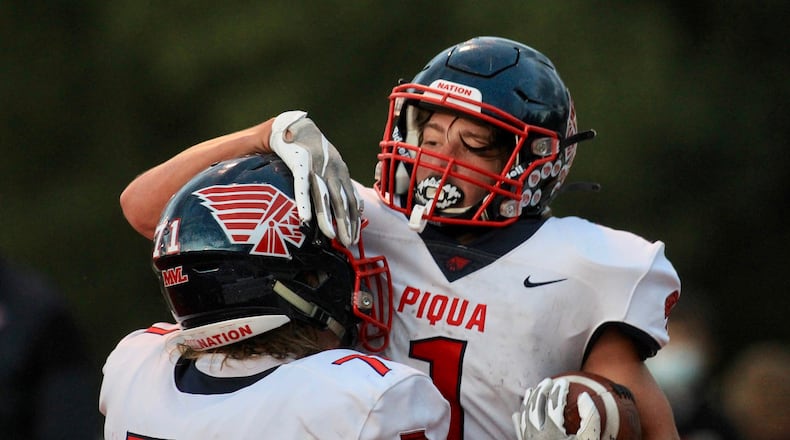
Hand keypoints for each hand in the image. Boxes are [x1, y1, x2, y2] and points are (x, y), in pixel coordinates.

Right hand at [269, 110, 360, 245]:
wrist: (294, 126)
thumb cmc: (312, 150)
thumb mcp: (333, 166)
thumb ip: (343, 186)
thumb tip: (358, 208)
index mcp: (341, 171)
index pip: (352, 200)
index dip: (354, 220)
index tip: (355, 238)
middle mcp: (332, 169)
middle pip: (342, 202)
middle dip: (346, 224)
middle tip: (348, 243)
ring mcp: (317, 166)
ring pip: (325, 197)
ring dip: (329, 219)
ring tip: (332, 236)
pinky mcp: (300, 164)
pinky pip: (302, 186)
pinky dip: (304, 202)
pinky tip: (306, 218)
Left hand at [512, 378, 600, 439]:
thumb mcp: (591, 439)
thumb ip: (591, 417)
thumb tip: (585, 396)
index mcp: (552, 431)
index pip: (553, 404)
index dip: (559, 391)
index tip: (564, 382)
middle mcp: (536, 435)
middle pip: (535, 406)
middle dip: (542, 391)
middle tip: (548, 381)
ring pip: (524, 416)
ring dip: (528, 401)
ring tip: (533, 390)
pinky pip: (518, 431)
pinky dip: (518, 420)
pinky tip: (517, 413)